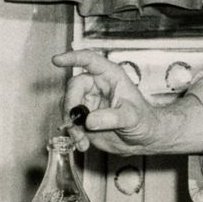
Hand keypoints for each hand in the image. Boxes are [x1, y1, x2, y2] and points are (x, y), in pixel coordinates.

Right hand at [50, 51, 202, 156]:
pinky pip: (70, 123)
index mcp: (110, 76)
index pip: (89, 60)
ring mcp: (88, 102)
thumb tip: (90, 120)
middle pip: (73, 88)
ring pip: (68, 106)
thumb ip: (112, 117)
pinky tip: (82, 144)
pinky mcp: (84, 118)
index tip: (58, 60)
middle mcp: (96, 86)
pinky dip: (73, 134)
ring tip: (81, 139)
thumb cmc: (144, 120)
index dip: (72, 58)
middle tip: (74, 123)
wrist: (143, 139)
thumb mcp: (132, 117)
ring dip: (70, 124)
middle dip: (70, 106)